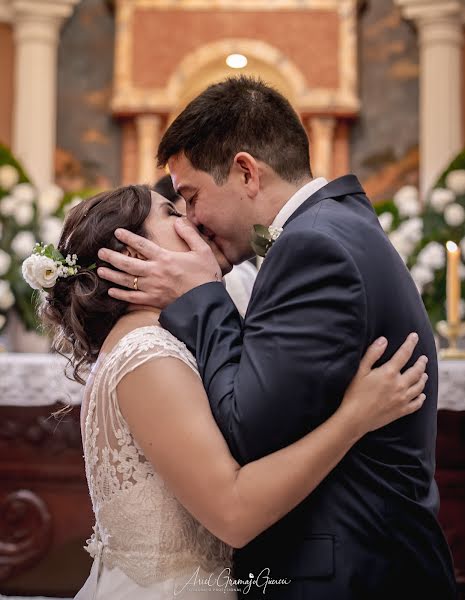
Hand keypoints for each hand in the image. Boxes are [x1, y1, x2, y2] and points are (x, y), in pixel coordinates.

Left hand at [97, 220, 222, 307]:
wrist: (207, 302)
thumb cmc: (206, 276)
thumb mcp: (202, 251)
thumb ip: (189, 234)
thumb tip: (177, 221)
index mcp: (166, 258)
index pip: (142, 245)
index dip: (128, 238)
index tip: (116, 232)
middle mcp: (155, 272)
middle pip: (128, 263)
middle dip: (112, 257)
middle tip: (100, 252)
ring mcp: (153, 288)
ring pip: (127, 281)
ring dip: (112, 275)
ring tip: (100, 270)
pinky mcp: (154, 301)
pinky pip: (133, 298)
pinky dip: (121, 295)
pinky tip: (111, 291)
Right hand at [340, 332, 427, 436]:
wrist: (355, 419)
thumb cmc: (354, 393)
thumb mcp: (360, 370)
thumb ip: (372, 354)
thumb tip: (384, 340)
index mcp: (389, 373)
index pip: (404, 354)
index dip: (410, 343)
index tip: (414, 336)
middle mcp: (399, 385)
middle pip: (416, 371)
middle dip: (421, 363)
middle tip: (423, 358)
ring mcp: (402, 399)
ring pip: (419, 386)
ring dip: (423, 378)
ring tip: (424, 374)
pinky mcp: (401, 411)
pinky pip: (417, 404)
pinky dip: (421, 398)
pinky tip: (422, 395)